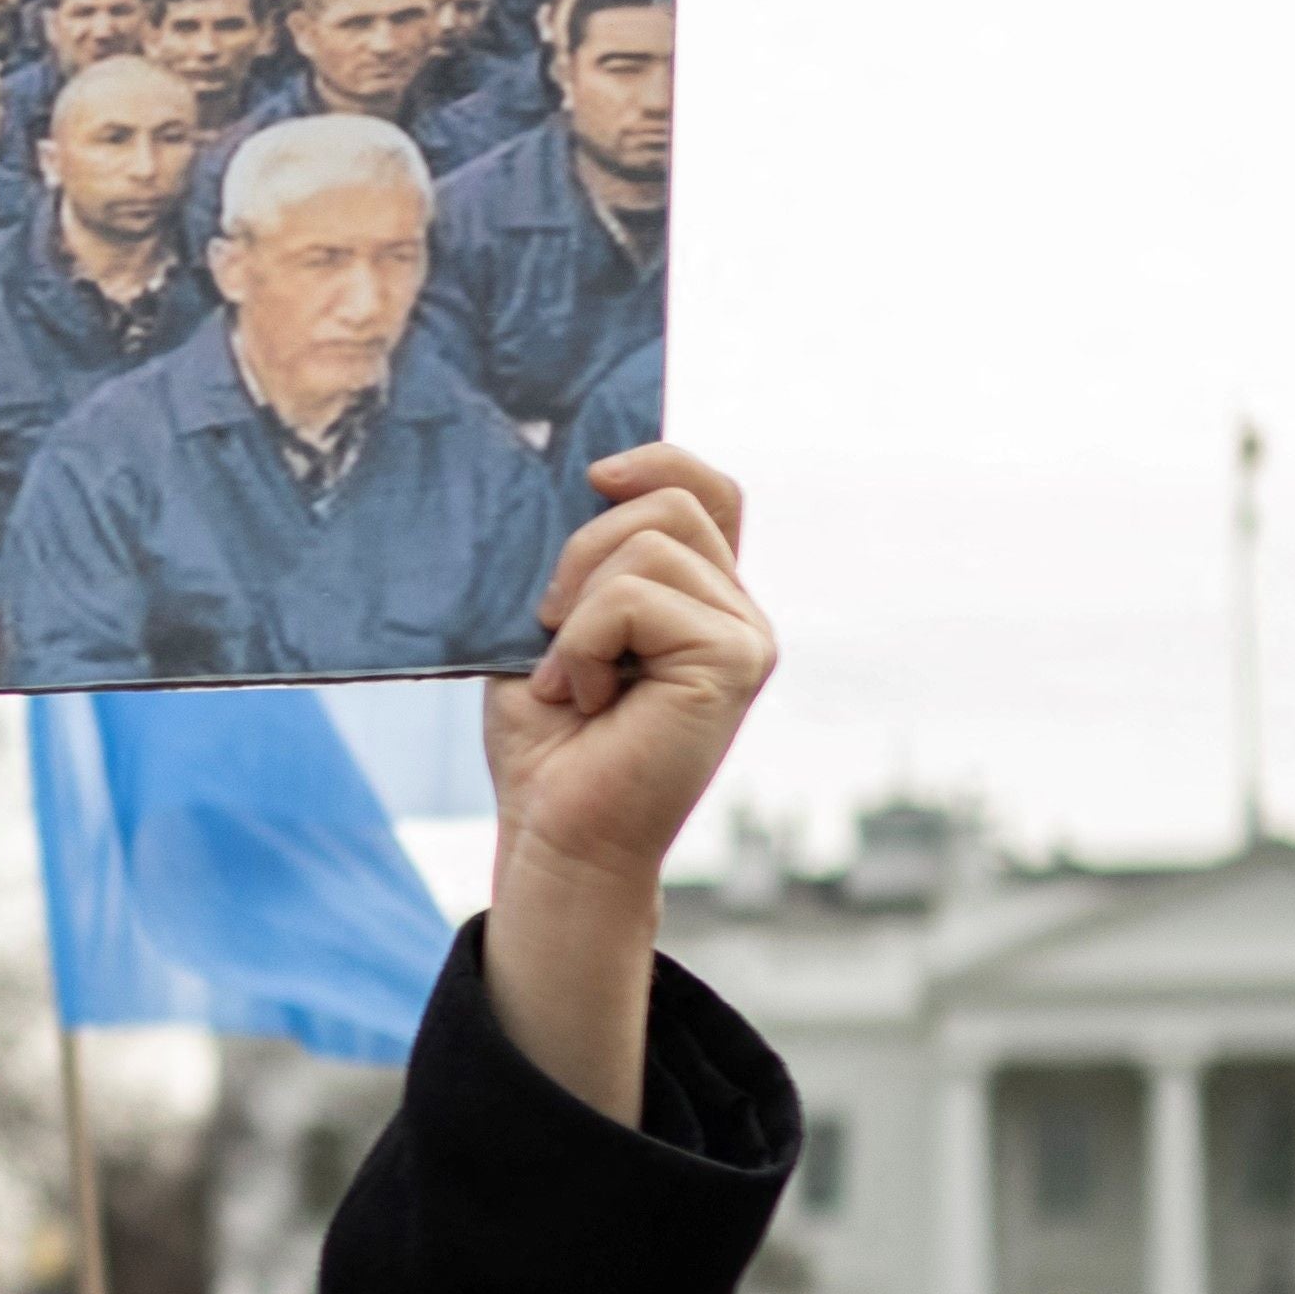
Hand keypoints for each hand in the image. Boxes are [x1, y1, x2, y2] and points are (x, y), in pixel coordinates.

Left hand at [476, 442, 767, 1123]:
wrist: (555, 835)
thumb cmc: (548, 743)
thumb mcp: (551, 627)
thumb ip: (582, 560)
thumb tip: (583, 476)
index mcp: (700, 596)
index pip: (705, 488)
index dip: (656, 459)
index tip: (592, 476)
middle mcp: (738, 610)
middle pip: (670, 500)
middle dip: (581, 549)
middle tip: (550, 631)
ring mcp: (746, 635)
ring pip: (649, 543)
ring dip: (577, 609)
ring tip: (572, 679)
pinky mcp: (734, 662)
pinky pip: (635, 597)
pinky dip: (583, 643)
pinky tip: (587, 699)